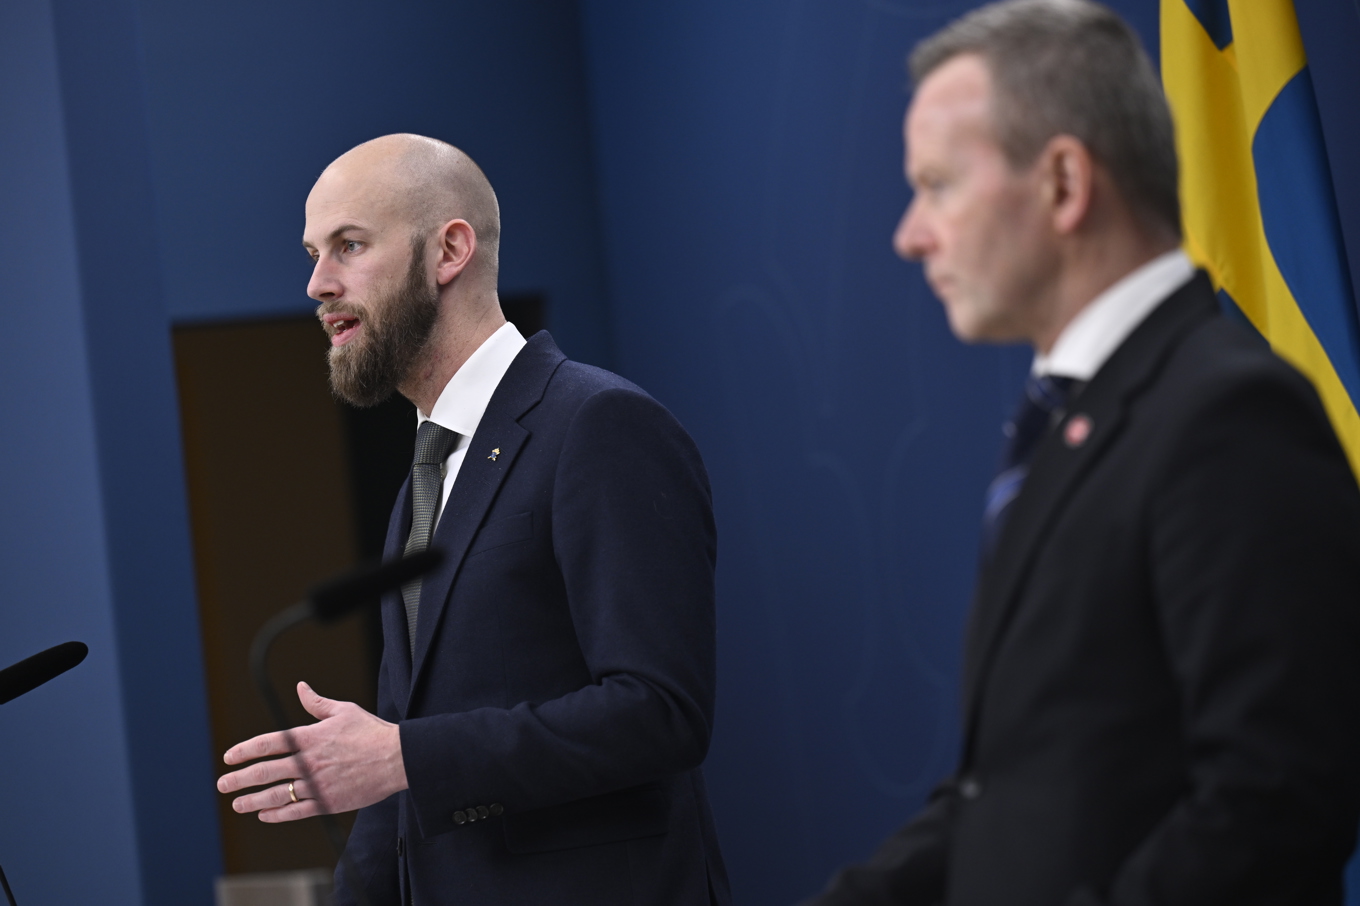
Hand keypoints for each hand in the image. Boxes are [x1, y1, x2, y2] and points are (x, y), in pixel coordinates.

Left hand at [216, 681, 407, 821]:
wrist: (397, 758)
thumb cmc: (372, 732)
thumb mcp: (344, 711)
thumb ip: (317, 704)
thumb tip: (301, 688)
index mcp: (310, 737)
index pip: (269, 743)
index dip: (245, 750)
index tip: (229, 756)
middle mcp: (309, 761)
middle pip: (266, 771)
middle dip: (240, 778)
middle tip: (223, 784)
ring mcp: (317, 784)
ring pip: (276, 795)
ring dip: (252, 800)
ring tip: (237, 804)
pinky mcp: (328, 802)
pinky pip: (296, 811)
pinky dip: (277, 814)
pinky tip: (264, 814)